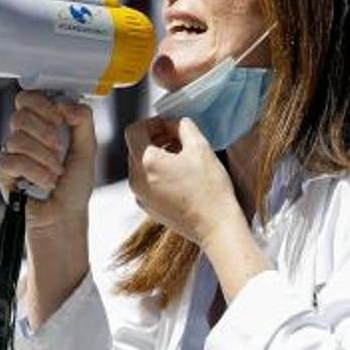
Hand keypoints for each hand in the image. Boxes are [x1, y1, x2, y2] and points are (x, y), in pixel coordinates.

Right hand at [0, 92, 95, 234]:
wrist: (65, 215)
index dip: (43, 104)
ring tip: (56, 173)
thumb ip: (82, 120)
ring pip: (17, 139)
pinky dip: (35, 173)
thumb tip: (65, 102)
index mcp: (42, 124)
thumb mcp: (87, 148)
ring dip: (44, 158)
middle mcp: (23, 135)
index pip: (28, 97)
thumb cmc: (74, 185)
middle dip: (46, 133)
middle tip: (60, 150)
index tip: (60, 119)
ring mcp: (10, 152)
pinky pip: (12, 161)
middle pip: (20, 115)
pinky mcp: (3, 171)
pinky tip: (45, 183)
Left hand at [125, 117, 242, 245]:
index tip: (169, 125)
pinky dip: (157, 173)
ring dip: (157, 156)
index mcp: (146, 162)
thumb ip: (183, 126)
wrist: (216, 227)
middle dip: (155, 138)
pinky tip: (179, 175)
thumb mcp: (200, 147)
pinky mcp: (148, 208)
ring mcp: (140, 196)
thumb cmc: (210, 188)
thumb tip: (174, 123)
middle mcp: (136, 180)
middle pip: (136, 148)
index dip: (151, 122)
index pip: (134, 131)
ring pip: (140, 165)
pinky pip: (145, 182)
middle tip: (178, 137)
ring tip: (181, 156)